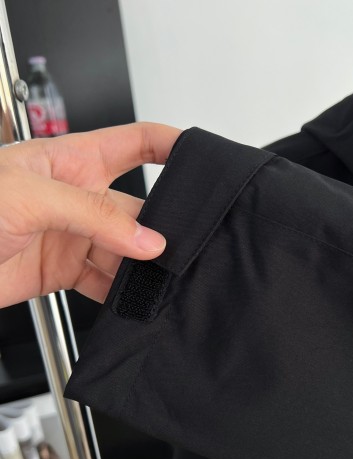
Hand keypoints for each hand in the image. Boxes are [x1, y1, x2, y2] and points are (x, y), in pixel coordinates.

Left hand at [0, 122, 181, 307]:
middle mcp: (77, 197)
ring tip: (153, 278)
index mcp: (71, 161)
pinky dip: (118, 293)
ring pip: (124, 250)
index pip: (133, 144)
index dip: (168, 145)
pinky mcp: (62, 270)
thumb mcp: (30, 194)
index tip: (200, 160)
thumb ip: (92, 215)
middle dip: (160, 227)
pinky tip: (128, 298)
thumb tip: (144, 239)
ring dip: (140, 266)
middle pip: (137, 208)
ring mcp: (71, 235)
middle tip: (175, 246)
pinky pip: (102, 282)